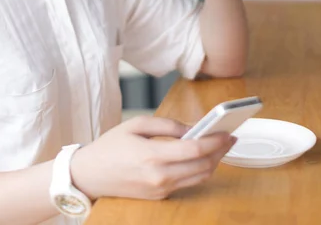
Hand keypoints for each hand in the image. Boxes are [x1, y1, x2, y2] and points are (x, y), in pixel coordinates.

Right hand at [70, 115, 235, 200]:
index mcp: (153, 156)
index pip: (195, 150)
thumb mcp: (136, 125)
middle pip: (203, 166)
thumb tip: (192, 128)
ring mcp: (161, 190)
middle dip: (221, 151)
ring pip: (199, 178)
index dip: (215, 141)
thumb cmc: (110, 146)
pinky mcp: (160, 196)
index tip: (227, 131)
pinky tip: (203, 157)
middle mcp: (160, 177)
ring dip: (214, 162)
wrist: (90, 175)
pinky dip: (200, 170)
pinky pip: (188, 183)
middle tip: (230, 137)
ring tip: (221, 146)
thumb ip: (167, 125)